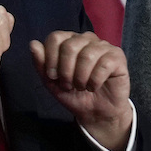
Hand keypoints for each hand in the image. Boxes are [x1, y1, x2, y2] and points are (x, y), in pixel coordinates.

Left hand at [29, 31, 132, 150]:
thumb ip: (41, 63)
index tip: (53, 76)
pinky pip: (104, 64)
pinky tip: (94, 86)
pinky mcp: (118, 57)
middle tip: (68, 85)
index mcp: (69, 41)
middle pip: (70, 45)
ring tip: (82, 87)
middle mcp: (87, 39)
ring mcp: (103, 46)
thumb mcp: (51, 82)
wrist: (94, 112)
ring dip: (80, 78)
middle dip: (65, 71)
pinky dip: (95, 81)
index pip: (55, 37)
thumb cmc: (73, 94)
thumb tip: (33, 43)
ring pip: (87, 55)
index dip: (50, 59)